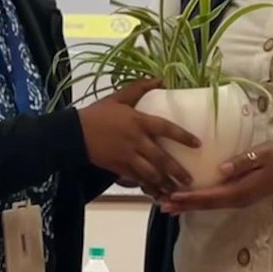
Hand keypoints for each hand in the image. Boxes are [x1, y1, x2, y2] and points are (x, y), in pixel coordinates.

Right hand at [78, 80, 198, 193]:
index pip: (166, 128)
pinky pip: (138, 179)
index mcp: (138, 121)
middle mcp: (136, 141)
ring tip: (177, 190)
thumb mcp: (118, 98)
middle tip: (190, 180)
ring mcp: (128, 156)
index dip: (183, 136)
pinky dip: (149, 187)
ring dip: (165, 183)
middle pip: (162, 158)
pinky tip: (157, 193)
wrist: (74, 133)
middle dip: (177, 171)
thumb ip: (139, 88)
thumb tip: (160, 79)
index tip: (198, 144)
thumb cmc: (98, 114)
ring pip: (151, 173)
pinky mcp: (119, 168)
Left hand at [158, 142, 272, 213]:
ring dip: (189, 205)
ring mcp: (238, 199)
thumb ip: (242, 162)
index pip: (211, 195)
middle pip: (206, 204)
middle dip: (183, 204)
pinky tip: (188, 200)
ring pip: (209, 204)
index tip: (172, 196)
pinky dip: (199, 201)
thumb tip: (221, 168)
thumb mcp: (263, 154)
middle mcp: (237, 199)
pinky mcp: (238, 196)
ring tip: (168, 205)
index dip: (191, 197)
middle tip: (160, 204)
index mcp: (241, 189)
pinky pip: (215, 201)